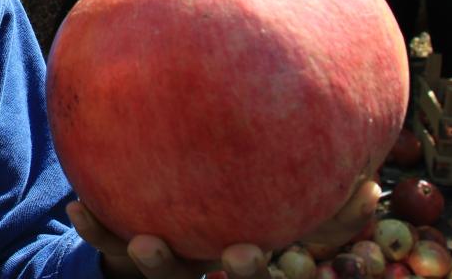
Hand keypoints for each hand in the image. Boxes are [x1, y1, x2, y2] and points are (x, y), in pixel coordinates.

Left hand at [67, 177, 380, 278]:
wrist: (160, 227)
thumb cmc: (239, 212)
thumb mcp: (287, 209)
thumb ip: (327, 202)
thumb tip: (372, 183)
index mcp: (253, 263)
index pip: (276, 277)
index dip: (276, 272)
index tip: (262, 252)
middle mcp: (212, 272)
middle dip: (235, 277)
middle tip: (237, 253)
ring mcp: (173, 269)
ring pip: (164, 278)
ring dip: (155, 264)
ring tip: (146, 242)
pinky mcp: (129, 259)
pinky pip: (108, 247)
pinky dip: (95, 229)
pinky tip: (79, 205)